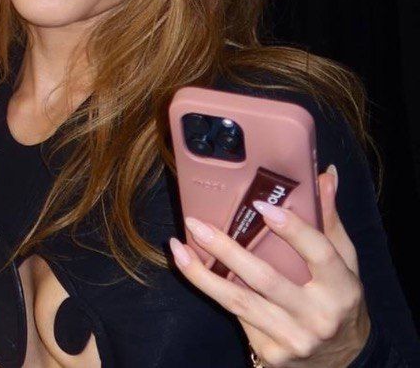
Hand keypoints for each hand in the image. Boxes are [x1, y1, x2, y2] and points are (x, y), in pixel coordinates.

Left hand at [168, 165, 370, 366]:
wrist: (342, 360)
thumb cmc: (338, 300)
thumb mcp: (344, 264)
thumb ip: (328, 221)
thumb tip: (323, 174)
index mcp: (343, 289)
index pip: (320, 254)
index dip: (292, 229)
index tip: (261, 204)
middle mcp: (319, 316)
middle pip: (266, 279)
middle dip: (226, 250)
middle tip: (196, 224)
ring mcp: (293, 338)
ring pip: (239, 302)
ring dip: (201, 274)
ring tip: (178, 247)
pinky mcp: (271, 353)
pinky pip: (236, 316)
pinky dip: (211, 291)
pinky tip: (192, 270)